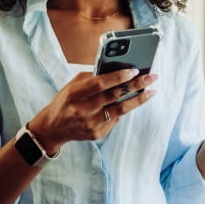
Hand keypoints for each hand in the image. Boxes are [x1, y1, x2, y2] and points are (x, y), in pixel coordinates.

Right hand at [27, 69, 158, 153]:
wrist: (53, 128)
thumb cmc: (66, 101)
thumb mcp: (73, 85)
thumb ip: (92, 78)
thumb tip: (118, 69)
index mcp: (75, 94)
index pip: (99, 84)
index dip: (118, 77)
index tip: (134, 70)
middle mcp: (83, 110)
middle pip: (114, 96)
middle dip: (136, 86)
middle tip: (151, 78)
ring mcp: (91, 124)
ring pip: (121, 110)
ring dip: (138, 99)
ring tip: (151, 91)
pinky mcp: (97, 134)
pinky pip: (116, 119)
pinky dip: (125, 108)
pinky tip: (133, 101)